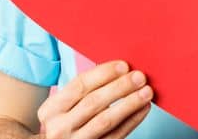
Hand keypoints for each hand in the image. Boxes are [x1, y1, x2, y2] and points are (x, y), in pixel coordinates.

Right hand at [34, 59, 152, 138]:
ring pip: (106, 120)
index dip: (103, 74)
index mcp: (51, 109)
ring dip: (129, 104)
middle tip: (139, 76)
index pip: (79, 86)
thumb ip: (80, 94)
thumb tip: (115, 72)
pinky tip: (142, 109)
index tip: (123, 65)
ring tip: (146, 92)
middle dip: (119, 87)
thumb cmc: (63, 125)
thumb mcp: (60, 109)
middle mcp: (60, 126)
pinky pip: (116, 135)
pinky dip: (132, 121)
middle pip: (93, 102)